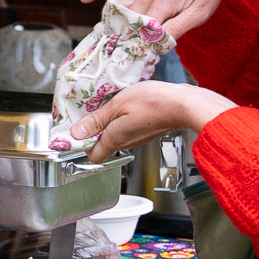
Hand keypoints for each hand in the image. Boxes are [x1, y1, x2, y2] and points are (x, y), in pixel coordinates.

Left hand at [71, 80, 234, 160]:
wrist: (183, 104)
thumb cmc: (153, 102)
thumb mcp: (117, 104)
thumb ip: (96, 120)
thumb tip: (76, 133)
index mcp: (114, 139)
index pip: (92, 156)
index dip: (81, 145)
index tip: (75, 132)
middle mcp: (125, 143)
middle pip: (102, 145)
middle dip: (92, 132)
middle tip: (88, 114)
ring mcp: (137, 138)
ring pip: (114, 136)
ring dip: (107, 124)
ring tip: (106, 107)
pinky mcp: (145, 131)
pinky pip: (126, 130)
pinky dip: (120, 120)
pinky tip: (124, 107)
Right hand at [79, 0, 238, 38]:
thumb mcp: (200, 14)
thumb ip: (177, 28)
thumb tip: (157, 44)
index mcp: (163, 1)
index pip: (143, 30)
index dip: (139, 45)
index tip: (134, 58)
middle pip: (128, 20)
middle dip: (124, 37)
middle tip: (118, 54)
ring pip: (120, 7)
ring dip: (115, 22)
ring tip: (109, 40)